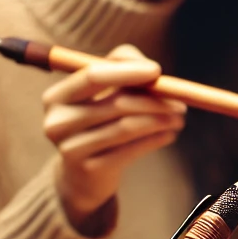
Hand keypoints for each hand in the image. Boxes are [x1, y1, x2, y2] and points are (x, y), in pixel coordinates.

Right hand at [43, 43, 185, 228]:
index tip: (157, 71)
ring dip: (160, 121)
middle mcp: (57, 122)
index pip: (93, 76)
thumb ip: (122, 65)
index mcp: (57, 97)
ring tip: (179, 119)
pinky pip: (130, 150)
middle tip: (180, 103)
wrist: (83, 173)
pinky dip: (155, 140)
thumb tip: (152, 70)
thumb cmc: (98, 120)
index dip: (127, 72)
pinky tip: (169, 135)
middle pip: (116, 104)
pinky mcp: (88, 170)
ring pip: (126, 128)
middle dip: (154, 101)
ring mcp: (70, 149)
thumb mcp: (104, 90)